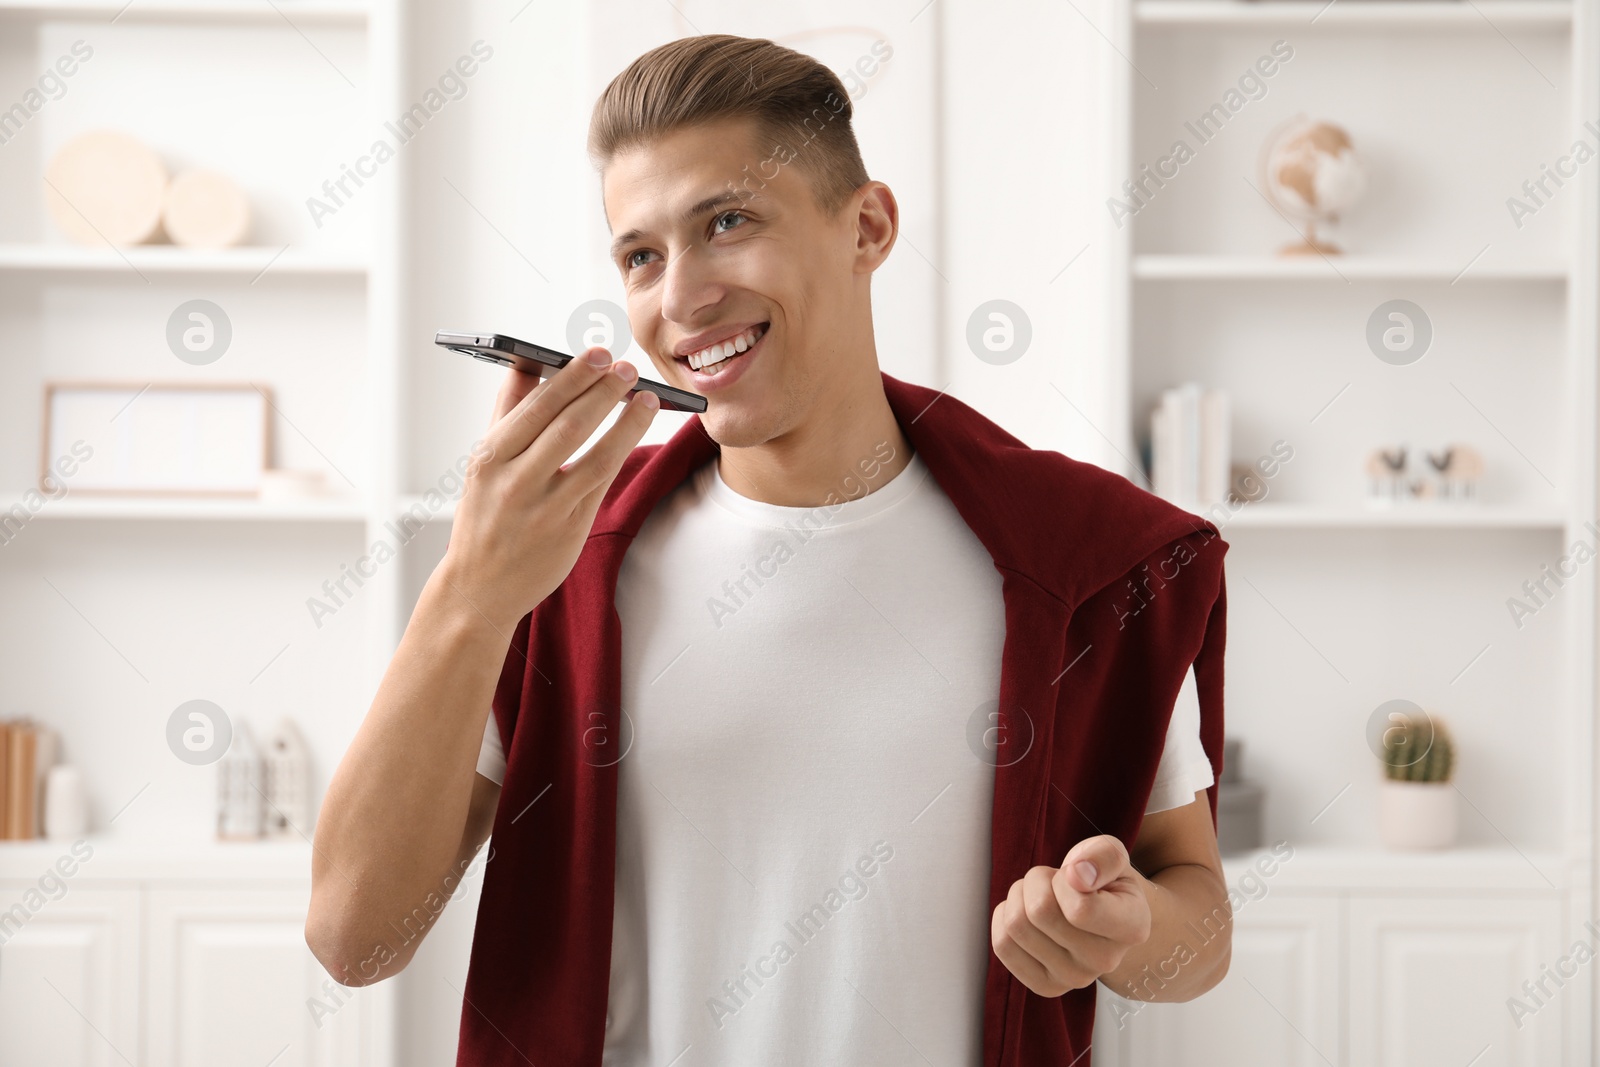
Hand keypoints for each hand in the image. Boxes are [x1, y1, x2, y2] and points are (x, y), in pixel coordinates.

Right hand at [435, 347, 657, 632]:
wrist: (479, 587)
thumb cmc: (484, 516)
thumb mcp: (483, 464)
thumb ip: (507, 413)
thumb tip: (526, 361)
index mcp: (488, 458)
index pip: (535, 407)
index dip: (571, 377)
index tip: (595, 353)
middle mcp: (515, 482)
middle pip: (567, 426)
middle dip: (602, 391)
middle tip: (627, 367)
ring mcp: (545, 509)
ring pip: (595, 456)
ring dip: (626, 422)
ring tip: (647, 396)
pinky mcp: (570, 529)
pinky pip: (602, 483)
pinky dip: (622, 451)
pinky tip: (636, 429)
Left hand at [990, 834, 1151, 996]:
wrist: (1100, 914)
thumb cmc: (1103, 880)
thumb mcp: (1112, 854)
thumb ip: (1102, 855)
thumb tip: (1077, 875)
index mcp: (1131, 927)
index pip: (1080, 909)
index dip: (1062, 880)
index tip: (1073, 874)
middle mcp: (1107, 960)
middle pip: (1039, 911)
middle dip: (1038, 881)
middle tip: (1054, 883)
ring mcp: (1075, 978)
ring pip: (1017, 924)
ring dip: (1020, 896)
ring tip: (1043, 897)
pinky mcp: (1046, 986)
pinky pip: (1002, 945)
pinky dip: (1005, 917)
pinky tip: (1027, 916)